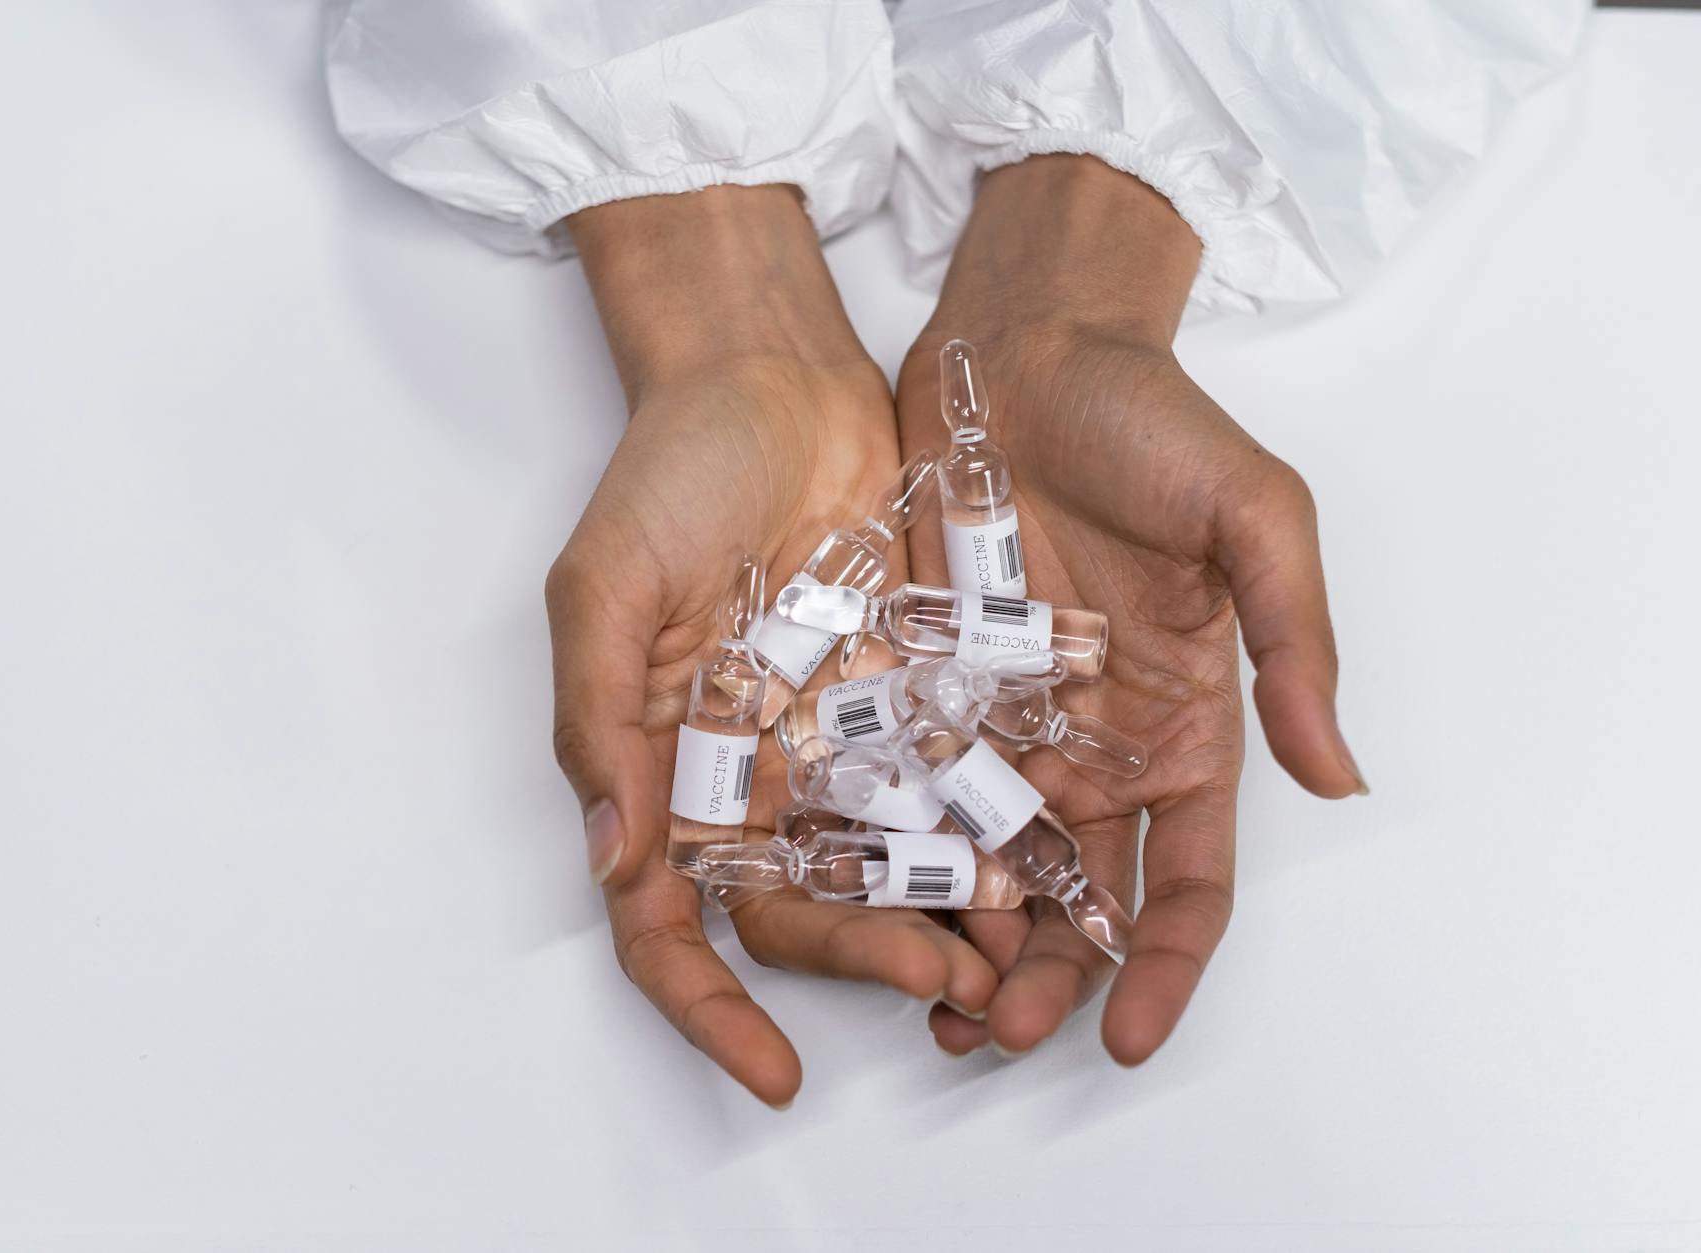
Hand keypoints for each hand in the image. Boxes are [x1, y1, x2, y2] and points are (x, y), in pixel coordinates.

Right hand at [551, 186, 998, 1105]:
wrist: (771, 375)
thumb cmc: (665, 473)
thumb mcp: (602, 589)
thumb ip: (601, 722)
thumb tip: (614, 859)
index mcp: (667, 770)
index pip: (670, 925)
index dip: (709, 1009)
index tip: (771, 1071)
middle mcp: (754, 775)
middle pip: (799, 911)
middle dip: (866, 962)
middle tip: (944, 987)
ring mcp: (838, 740)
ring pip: (888, 869)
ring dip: (943, 922)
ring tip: (1012, 958)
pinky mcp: (915, 695)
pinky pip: (952, 787)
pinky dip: (988, 836)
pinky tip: (1038, 868)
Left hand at [898, 156, 1365, 1064]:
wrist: (1023, 348)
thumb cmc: (1153, 421)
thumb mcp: (1255, 518)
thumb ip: (1295, 646)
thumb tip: (1342, 778)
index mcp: (1186, 725)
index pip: (1189, 879)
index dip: (1166, 964)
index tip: (1125, 1035)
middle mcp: (1097, 745)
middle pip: (1081, 897)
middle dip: (1049, 977)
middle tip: (997, 1034)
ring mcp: (1006, 722)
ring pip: (989, 867)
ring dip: (965, 945)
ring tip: (928, 1009)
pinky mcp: (923, 686)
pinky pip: (909, 790)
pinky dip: (895, 857)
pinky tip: (862, 907)